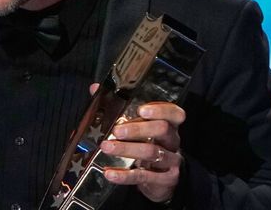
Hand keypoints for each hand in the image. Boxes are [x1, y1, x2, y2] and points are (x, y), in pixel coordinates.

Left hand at [89, 84, 184, 203]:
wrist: (160, 181)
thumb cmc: (146, 145)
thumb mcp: (138, 128)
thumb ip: (118, 108)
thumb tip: (95, 89)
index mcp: (169, 125)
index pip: (175, 113)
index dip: (161, 110)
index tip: (141, 109)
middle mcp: (173, 141)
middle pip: (162, 129)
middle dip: (138, 129)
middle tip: (116, 131)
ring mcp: (171, 161)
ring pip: (152, 152)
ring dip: (127, 149)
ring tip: (106, 147)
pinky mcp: (164, 180)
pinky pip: (144, 176)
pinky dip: (125, 175)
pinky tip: (110, 173)